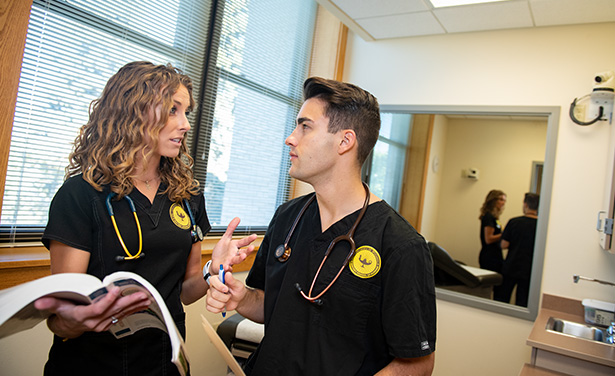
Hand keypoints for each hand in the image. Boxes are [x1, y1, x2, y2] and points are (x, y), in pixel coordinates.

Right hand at [34, 286, 150, 338]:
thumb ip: (50, 303)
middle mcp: (96, 321)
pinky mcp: (109, 322)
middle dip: (128, 302)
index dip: (107, 300)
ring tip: (146, 298)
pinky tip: (143, 304)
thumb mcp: (57, 307)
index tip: (115, 290)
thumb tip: (41, 302)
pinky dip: (134, 309)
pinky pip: (123, 316)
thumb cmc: (66, 313)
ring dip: (135, 305)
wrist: (70, 327)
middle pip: (114, 311)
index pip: (97, 309)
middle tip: (141, 295)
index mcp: (84, 316)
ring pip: (121, 313)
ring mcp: (104, 323)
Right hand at [205, 271, 245, 313]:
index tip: (226, 289)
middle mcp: (212, 287)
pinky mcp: (209, 304)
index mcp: (218, 280)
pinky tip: (222, 307)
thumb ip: (232, 280)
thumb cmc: (238, 291)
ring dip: (221, 304)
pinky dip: (217, 309)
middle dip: (224, 298)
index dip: (219, 286)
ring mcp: (210, 295)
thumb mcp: (237, 285)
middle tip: (229, 296)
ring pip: (210, 301)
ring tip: (226, 302)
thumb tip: (227, 273)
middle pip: (213, 293)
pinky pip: (209, 308)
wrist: (238, 300)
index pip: (212, 280)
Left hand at [211, 217, 256, 274]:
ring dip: (240, 258)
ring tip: (243, 256)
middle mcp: (234, 254)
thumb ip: (231, 228)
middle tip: (252, 248)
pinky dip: (228, 268)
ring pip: (237, 260)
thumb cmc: (222, 251)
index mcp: (235, 246)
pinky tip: (227, 267)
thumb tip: (237, 218)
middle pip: (243, 252)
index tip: (255, 235)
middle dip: (248, 250)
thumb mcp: (225, 238)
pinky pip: (227, 268)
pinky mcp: (224, 267)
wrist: (215, 263)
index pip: (244, 242)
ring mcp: (230, 261)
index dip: (249, 239)